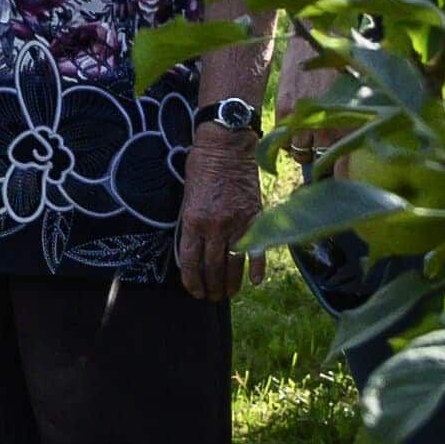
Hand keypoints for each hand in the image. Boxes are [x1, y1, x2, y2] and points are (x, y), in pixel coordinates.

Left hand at [177, 130, 261, 298]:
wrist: (227, 146)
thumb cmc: (201, 166)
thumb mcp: (186, 196)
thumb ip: (190, 224)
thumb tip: (193, 250)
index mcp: (193, 220)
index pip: (190, 261)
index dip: (192, 281)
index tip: (194, 291)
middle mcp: (215, 226)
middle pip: (213, 267)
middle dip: (211, 287)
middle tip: (212, 297)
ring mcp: (237, 223)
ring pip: (234, 263)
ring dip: (231, 283)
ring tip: (228, 294)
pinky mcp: (256, 217)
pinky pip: (258, 248)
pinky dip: (258, 267)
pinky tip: (256, 281)